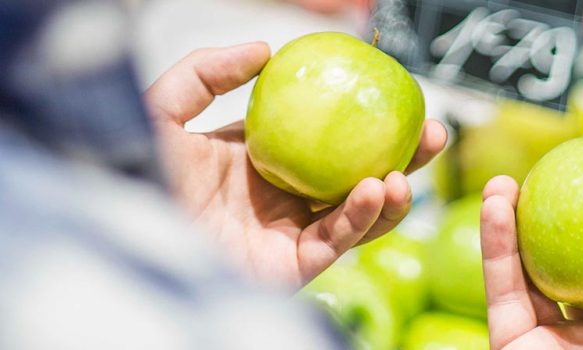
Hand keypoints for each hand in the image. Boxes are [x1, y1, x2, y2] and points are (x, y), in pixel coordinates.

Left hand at [144, 42, 445, 287]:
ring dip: (393, 193)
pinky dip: (363, 217)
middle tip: (431, 132)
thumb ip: (207, 72)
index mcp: (263, 159)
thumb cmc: (135, 174)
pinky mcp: (292, 265)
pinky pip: (338, 239)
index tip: (394, 95)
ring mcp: (290, 231)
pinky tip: (376, 190)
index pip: (326, 137)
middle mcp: (284, 195)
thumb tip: (264, 49)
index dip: (363, 120)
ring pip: (359, 213)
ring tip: (408, 170)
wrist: (124, 235)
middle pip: (357, 174)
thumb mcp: (164, 108)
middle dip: (400, 157)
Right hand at [479, 175, 582, 348]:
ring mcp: (550, 339)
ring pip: (524, 271)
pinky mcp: (511, 345)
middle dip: (548, 217)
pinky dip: (493, 245)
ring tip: (505, 182)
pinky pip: (501, 288)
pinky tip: (496, 206)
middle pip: (565, 260)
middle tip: (542, 175)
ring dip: (508, 223)